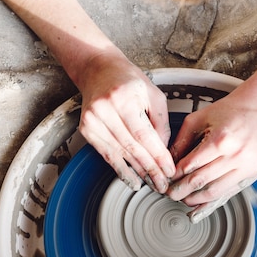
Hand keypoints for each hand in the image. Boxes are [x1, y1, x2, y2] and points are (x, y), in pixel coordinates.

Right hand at [76, 53, 174, 192]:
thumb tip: (164, 152)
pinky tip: (133, 181)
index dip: (158, 156)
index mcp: (123, 98)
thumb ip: (160, 123)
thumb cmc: (130, 81)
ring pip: (120, 153)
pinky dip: (121, 170)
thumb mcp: (153, 95)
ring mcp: (92, 121)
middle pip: (132, 147)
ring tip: (152, 185)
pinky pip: (107, 154)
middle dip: (150, 169)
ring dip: (137, 173)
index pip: (144, 135)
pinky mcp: (86, 130)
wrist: (98, 70)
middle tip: (163, 185)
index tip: (169, 171)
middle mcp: (105, 110)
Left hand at [166, 88, 256, 222]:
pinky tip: (200, 205)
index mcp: (221, 139)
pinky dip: (213, 201)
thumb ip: (182, 141)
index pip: (190, 165)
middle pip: (201, 181)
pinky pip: (229, 192)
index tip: (165, 180)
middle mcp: (236, 155)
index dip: (175, 176)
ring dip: (196, 199)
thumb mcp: (199, 118)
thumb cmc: (230, 111)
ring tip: (183, 199)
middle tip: (169, 194)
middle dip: (181, 190)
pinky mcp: (253, 174)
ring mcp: (247, 167)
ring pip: (215, 192)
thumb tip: (169, 164)